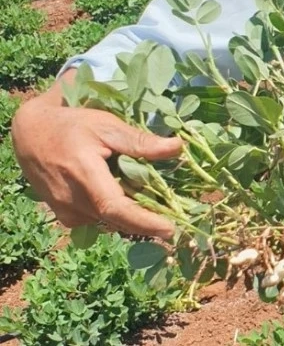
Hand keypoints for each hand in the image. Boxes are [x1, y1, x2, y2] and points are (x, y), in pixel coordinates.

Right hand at [11, 88, 182, 238]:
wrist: (32, 135)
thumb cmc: (72, 126)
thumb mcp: (107, 125)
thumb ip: (139, 141)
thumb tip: (178, 147)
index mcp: (84, 175)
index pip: (116, 208)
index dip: (144, 222)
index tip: (170, 230)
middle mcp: (73, 200)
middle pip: (118, 218)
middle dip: (149, 219)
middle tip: (178, 215)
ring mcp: (67, 211)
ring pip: (110, 220)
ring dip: (134, 213)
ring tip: (158, 201)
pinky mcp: (66, 216)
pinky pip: (99, 218)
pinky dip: (117, 210)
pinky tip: (127, 193)